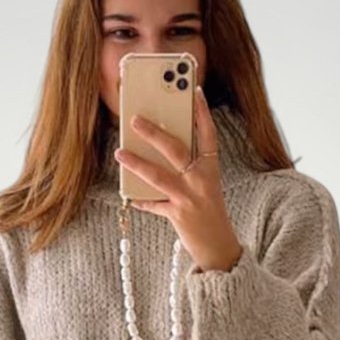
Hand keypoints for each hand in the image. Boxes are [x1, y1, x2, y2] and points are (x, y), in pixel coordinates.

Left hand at [113, 86, 243, 272]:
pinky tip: (130, 195)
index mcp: (211, 170)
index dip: (202, 113)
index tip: (195, 91)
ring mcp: (189, 199)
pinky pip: (154, 205)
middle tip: (135, 120)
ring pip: (159, 175)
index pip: (208, 135)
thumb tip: (159, 153)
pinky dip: (142, 200)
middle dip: (154, 133)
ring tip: (119, 153)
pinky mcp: (178, 216)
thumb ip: (189, 170)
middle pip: (177, 150)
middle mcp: (202, 181)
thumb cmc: (210, 214)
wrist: (219, 248)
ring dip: (137, 163)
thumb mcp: (206, 188)